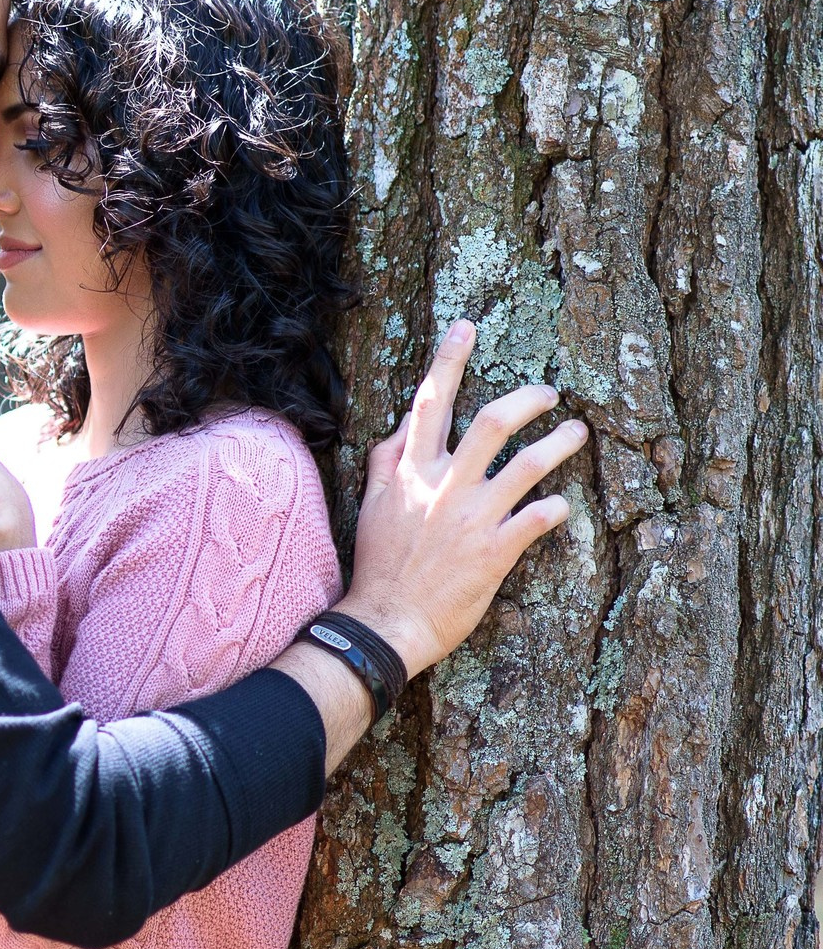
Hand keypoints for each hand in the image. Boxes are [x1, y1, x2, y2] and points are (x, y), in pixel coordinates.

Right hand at [339, 318, 589, 678]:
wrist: (386, 620)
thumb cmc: (378, 564)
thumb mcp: (372, 505)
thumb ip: (386, 463)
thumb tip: (401, 429)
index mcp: (411, 472)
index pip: (430, 403)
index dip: (448, 360)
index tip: (466, 327)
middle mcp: (444, 486)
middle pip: (492, 421)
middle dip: (528, 398)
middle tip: (550, 392)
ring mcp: (472, 517)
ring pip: (527, 464)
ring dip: (559, 443)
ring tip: (576, 433)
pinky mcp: (496, 551)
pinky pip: (539, 518)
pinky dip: (557, 508)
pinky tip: (565, 505)